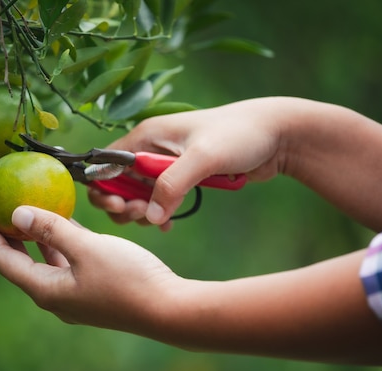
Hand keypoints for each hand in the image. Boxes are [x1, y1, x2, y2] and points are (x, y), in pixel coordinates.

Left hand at [0, 199, 181, 332]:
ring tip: (22, 208)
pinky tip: (62, 221)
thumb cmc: (128, 278)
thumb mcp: (87, 248)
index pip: (1, 258)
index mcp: (45, 289)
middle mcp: (54, 295)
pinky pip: (65, 261)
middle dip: (3, 232)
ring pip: (43, 260)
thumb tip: (16, 213)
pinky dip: (58, 242)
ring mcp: (73, 294)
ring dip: (32, 236)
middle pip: (18, 260)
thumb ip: (51, 229)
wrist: (168, 309)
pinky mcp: (91, 289)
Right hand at [89, 97, 289, 226]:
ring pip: (137, 195)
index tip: (120, 205)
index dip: (104, 186)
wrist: (276, 135)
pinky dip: (158, 214)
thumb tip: (150, 217)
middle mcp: (150, 149)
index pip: (106, 163)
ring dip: (141, 212)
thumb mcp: (203, 158)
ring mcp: (165, 165)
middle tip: (141, 216)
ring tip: (159, 221)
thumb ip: (173, 185)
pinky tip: (169, 224)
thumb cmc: (239, 135)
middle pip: (117, 182)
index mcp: (146, 135)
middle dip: (122, 203)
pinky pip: (159, 201)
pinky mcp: (181, 178)